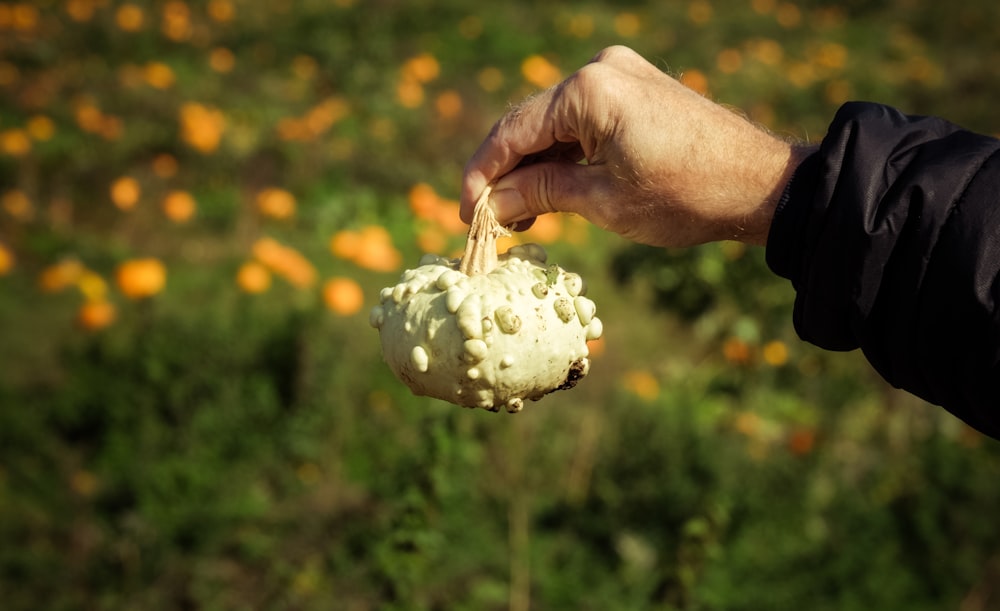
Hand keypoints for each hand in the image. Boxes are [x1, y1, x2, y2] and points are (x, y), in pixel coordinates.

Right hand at [461, 46, 813, 246]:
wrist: (760, 185)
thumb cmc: (685, 195)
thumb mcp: (603, 201)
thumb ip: (540, 194)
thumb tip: (490, 204)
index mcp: (589, 89)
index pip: (513, 132)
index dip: (482, 175)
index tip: (465, 214)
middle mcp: (601, 69)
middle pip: (530, 124)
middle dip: (506, 174)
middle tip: (488, 221)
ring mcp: (621, 75)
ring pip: (555, 125)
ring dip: (534, 168)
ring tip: (518, 216)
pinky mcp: (636, 90)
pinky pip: (582, 122)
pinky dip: (563, 156)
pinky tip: (549, 192)